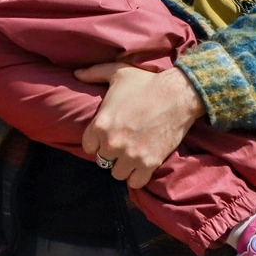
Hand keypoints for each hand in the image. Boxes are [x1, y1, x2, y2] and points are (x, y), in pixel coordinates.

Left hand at [76, 62, 205, 188]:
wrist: (178, 95)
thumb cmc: (146, 83)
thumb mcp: (117, 73)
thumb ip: (94, 73)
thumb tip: (76, 73)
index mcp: (101, 124)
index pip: (88, 146)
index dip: (96, 142)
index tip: (106, 137)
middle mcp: (112, 143)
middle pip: (102, 160)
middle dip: (110, 153)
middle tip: (121, 145)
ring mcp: (131, 155)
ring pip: (117, 174)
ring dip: (123, 166)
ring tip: (130, 156)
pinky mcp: (149, 163)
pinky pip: (136, 182)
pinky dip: (137, 177)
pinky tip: (141, 167)